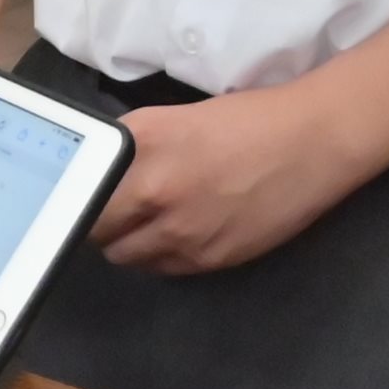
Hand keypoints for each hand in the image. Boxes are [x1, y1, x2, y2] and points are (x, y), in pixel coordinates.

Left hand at [93, 88, 365, 275]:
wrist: (313, 141)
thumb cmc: (245, 120)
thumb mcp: (173, 119)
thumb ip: (133, 147)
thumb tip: (98, 171)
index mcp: (142, 143)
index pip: (81, 184)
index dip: (76, 192)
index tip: (75, 194)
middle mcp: (155, 190)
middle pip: (94, 227)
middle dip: (96, 221)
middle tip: (110, 210)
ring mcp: (181, 230)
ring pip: (124, 255)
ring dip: (127, 242)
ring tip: (146, 223)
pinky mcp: (209, 259)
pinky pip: (161, 269)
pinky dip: (160, 256)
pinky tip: (176, 234)